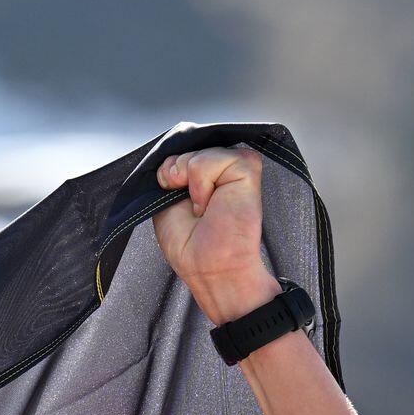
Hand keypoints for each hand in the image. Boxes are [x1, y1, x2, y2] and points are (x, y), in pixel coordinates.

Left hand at [154, 145, 281, 322]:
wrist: (209, 266)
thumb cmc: (190, 245)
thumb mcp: (166, 202)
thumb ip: (173, 171)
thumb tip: (176, 154)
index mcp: (206, 174)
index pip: (183, 149)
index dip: (170, 168)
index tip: (173, 192)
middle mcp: (222, 167)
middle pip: (188, 148)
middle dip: (177, 175)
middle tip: (192, 207)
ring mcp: (237, 165)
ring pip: (199, 153)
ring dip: (190, 183)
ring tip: (204, 207)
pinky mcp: (248, 167)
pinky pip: (212, 158)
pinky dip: (202, 184)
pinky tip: (211, 204)